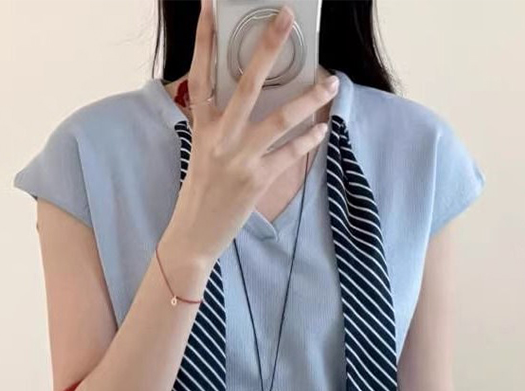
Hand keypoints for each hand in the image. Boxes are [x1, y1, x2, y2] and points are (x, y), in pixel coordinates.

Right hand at [162, 0, 337, 270]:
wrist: (193, 235)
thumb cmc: (198, 193)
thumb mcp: (201, 153)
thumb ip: (219, 126)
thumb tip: (245, 101)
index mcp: (202, 127)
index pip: (201, 73)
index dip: (205, 37)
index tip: (212, 5)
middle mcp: (219, 138)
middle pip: (247, 84)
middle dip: (269, 48)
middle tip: (288, 18)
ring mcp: (240, 159)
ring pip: (279, 118)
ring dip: (308, 98)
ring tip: (331, 82)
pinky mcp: (257, 180)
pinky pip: (289, 153)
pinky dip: (308, 139)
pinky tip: (323, 127)